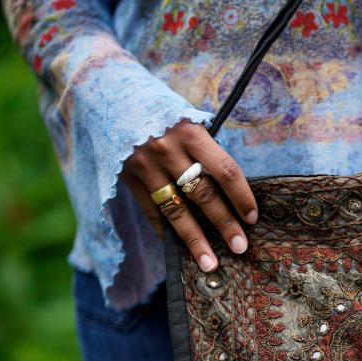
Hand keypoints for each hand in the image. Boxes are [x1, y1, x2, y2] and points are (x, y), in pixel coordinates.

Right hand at [122, 119, 256, 271]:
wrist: (110, 96)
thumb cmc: (160, 109)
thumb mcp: (186, 119)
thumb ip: (204, 150)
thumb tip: (227, 190)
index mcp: (190, 132)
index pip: (225, 170)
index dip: (242, 197)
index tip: (252, 219)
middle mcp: (167, 149)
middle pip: (203, 195)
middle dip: (225, 224)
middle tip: (240, 247)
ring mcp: (145, 165)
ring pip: (176, 211)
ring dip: (195, 240)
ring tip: (210, 264)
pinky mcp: (127, 177)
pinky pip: (152, 211)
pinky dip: (166, 231)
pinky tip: (178, 249)